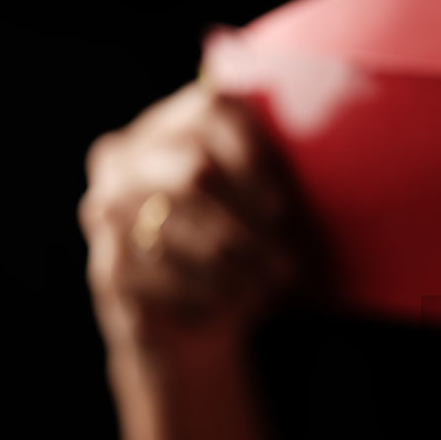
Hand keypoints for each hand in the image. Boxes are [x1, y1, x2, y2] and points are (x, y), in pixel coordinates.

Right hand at [80, 82, 303, 365]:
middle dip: (249, 223)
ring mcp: (106, 210)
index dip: (254, 156)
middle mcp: (125, 157)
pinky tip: (231, 307)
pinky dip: (207, 297)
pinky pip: (164, 279)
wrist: (196, 330)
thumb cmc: (245, 256)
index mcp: (171, 124)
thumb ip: (285, 174)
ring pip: (181, 232)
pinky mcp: (106, 269)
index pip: (213, 109)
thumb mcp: (269, 212)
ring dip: (236, 266)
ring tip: (271, 286)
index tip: (283, 206)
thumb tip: (334, 150)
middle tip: (287, 261)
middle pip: (195, 172)